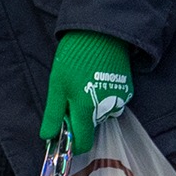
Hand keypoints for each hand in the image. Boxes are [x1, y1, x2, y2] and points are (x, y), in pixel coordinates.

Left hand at [39, 30, 133, 148]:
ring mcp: (120, 98)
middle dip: (81, 118)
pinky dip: (103, 96)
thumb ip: (54, 113)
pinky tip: (97, 79)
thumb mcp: (57, 85)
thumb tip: (48, 136)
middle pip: (91, 125)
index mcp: (87, 108)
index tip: (65, 135)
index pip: (84, 140)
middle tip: (71, 96)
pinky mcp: (127, 89)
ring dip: (92, 106)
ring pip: (102, 113)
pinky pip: (112, 101)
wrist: (100, 33)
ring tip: (84, 83)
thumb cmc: (74, 58)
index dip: (74, 142)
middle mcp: (107, 107)